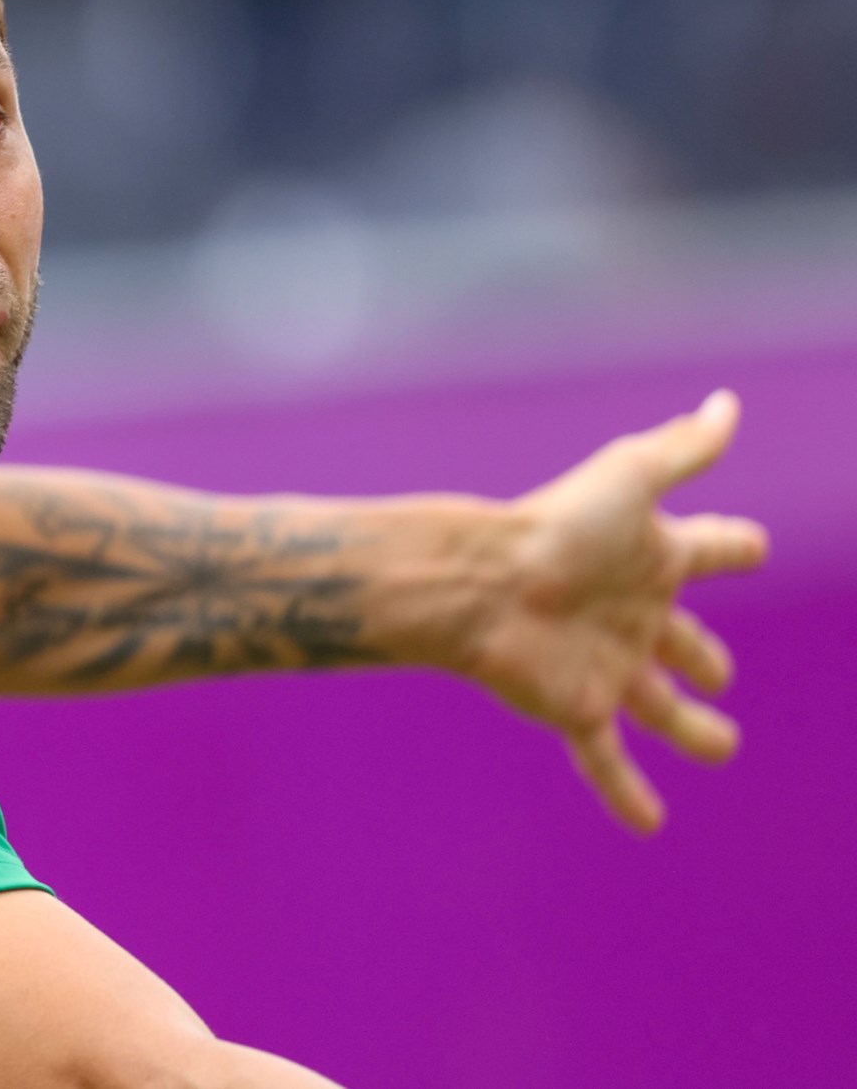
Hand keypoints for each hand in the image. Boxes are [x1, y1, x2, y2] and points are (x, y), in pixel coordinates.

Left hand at [458, 390, 767, 832]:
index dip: (733, 545)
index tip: (750, 546)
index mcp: (651, 557)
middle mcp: (632, 613)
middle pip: (683, 641)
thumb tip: (727, 404)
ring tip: (719, 745)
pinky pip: (607, 761)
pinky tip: (650, 825)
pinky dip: (627, 794)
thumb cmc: (557, 526)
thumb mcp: (631, 477)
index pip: (710, 548)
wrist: (481, 581)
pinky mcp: (576, 707)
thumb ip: (685, 448)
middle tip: (719, 673)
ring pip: (661, 707)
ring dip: (693, 729)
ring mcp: (607, 665)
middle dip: (705, 656)